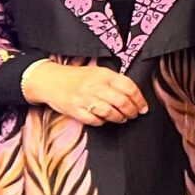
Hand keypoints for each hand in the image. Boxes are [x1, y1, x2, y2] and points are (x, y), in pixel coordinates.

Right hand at [24, 60, 147, 125]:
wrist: (50, 80)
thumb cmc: (78, 77)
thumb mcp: (98, 72)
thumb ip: (115, 81)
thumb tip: (134, 95)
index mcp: (104, 74)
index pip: (129, 87)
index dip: (140, 99)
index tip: (143, 107)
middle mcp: (95, 86)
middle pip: (122, 102)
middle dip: (132, 111)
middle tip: (134, 114)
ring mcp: (84, 99)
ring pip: (110, 112)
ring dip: (119, 118)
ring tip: (121, 118)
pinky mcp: (75, 110)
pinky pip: (94, 120)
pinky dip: (102, 122)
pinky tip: (104, 120)